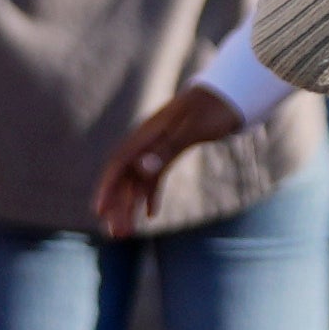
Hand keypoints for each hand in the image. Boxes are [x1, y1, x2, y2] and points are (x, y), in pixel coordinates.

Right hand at [95, 83, 244, 236]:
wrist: (229, 94)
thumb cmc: (212, 109)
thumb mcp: (193, 129)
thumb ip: (168, 148)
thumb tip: (142, 169)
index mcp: (147, 134)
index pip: (119, 164)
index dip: (107, 187)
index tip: (99, 211)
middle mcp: (147, 142)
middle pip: (126, 177)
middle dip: (118, 206)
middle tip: (117, 235)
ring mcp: (158, 147)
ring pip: (138, 181)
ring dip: (131, 206)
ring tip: (127, 233)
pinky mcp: (171, 150)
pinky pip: (154, 177)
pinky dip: (151, 195)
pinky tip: (151, 215)